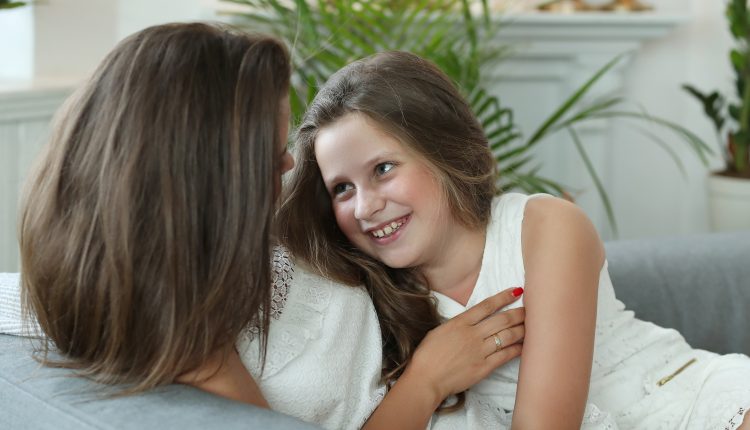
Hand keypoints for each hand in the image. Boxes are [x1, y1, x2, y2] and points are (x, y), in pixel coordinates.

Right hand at [405, 287, 524, 401]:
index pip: (487, 306)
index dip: (504, 297)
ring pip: (507, 336)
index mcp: (460, 322)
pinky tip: (524, 346)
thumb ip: (458, 324)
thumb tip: (470, 321)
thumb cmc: (427, 355)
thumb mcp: (440, 330)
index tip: (516, 291)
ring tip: (531, 326)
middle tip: (530, 309)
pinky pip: (505, 356)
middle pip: (502, 320)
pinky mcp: (483, 367)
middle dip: (518, 313)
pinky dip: (517, 350)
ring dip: (521, 329)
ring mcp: (479, 351)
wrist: (426, 379)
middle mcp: (473, 334)